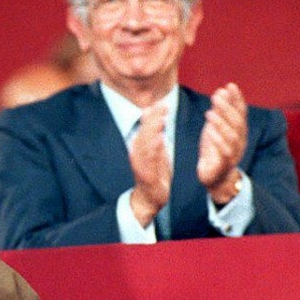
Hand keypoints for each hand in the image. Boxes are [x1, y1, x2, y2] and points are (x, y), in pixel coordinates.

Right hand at [129, 104, 171, 226]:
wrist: (150, 197)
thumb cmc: (154, 172)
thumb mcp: (156, 150)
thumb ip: (154, 133)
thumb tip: (155, 114)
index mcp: (141, 147)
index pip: (146, 127)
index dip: (153, 115)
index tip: (161, 102)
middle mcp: (137, 153)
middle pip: (144, 132)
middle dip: (153, 119)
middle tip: (162, 105)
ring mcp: (140, 164)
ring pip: (144, 144)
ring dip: (151, 131)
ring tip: (160, 119)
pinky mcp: (145, 175)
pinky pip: (148, 160)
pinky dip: (152, 149)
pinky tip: (159, 139)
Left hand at [197, 83, 247, 203]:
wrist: (214, 177)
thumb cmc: (214, 149)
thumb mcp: (215, 129)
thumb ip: (219, 112)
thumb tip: (220, 91)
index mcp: (239, 132)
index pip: (241, 112)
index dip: (237, 99)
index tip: (230, 85)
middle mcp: (239, 141)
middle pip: (237, 123)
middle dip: (228, 108)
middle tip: (216, 95)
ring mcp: (233, 153)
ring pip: (232, 137)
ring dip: (221, 123)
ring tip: (209, 112)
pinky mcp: (223, 165)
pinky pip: (224, 152)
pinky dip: (217, 141)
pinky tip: (209, 132)